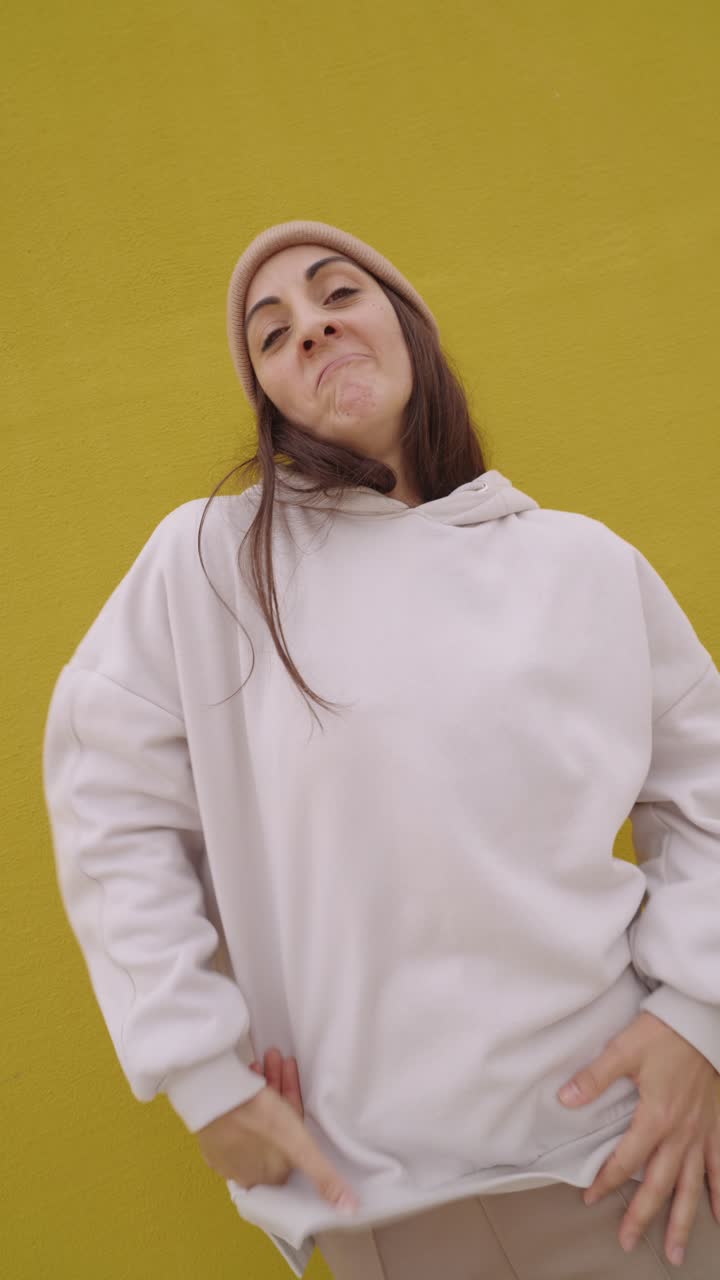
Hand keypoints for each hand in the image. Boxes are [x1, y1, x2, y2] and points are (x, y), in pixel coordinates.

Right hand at [195, 1048, 358, 1210]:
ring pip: (255, 1114)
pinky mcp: (212, 1130)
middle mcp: (245, 1168)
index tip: (296, 1092)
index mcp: (267, 1177)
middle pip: (274, 1129)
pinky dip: (247, 1088)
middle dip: (282, 1096)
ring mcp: (226, 1148)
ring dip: (266, 1084)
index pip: (292, 1149)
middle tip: (283, 1063)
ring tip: (270, 1057)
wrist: (216, 1096)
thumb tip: (349, 1208)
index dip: (297, 1119)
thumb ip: (323, 1176)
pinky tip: (253, 1068)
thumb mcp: (299, 1145)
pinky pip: (236, 1109)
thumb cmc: (259, 1120)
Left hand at [558, 1010, 719, 1265]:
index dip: (606, 1181)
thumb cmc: (663, 1033)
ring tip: (675, 1250)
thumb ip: (594, 1078)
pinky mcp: (716, 1125)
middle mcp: (680, 1133)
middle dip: (642, 1216)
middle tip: (628, 1242)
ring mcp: (701, 1133)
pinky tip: (719, 1216)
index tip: (590, 1197)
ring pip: (692, 1186)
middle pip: (659, 1184)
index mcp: (655, 1118)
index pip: (625, 1160)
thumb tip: (565, 1099)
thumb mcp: (623, 1050)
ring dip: (682, 1220)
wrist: (700, 1021)